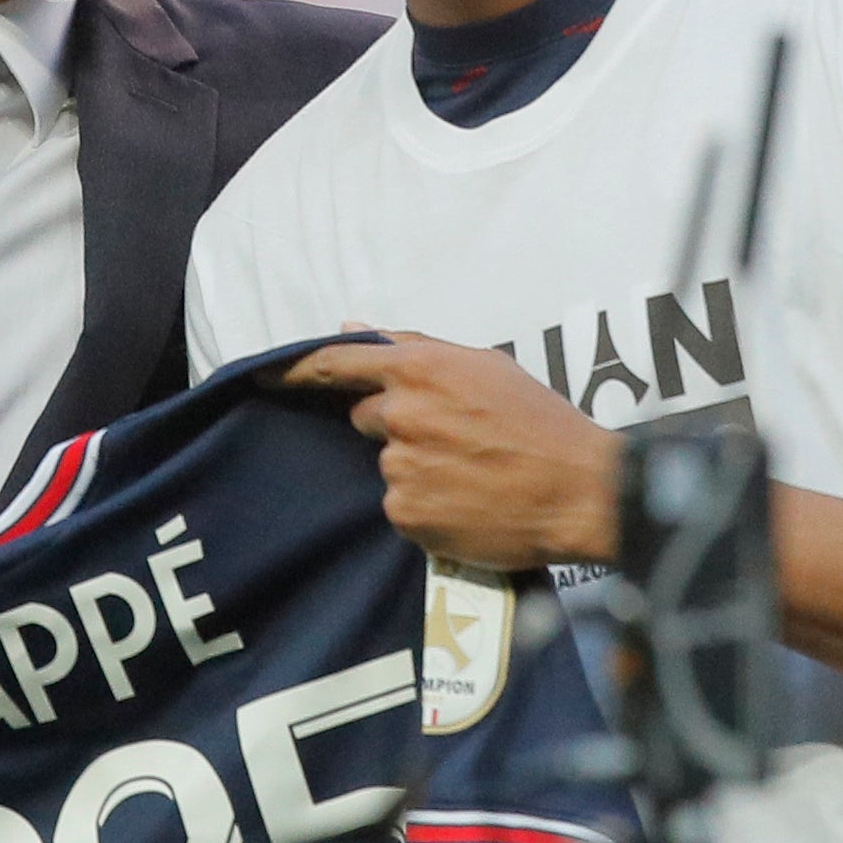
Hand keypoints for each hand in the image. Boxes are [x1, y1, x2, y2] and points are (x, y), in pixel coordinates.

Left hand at [282, 333, 621, 569]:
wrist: (580, 491)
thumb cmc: (540, 422)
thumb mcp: (485, 365)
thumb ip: (414, 345)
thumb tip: (353, 328)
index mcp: (420, 369)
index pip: (337, 363)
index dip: (296, 368)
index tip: (262, 373)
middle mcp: (401, 415)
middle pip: (368, 417)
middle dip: (399, 425)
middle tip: (455, 438)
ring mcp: (401, 467)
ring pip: (390, 464)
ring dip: (418, 467)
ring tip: (472, 473)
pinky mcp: (407, 513)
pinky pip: (401, 506)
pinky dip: (427, 505)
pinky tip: (467, 502)